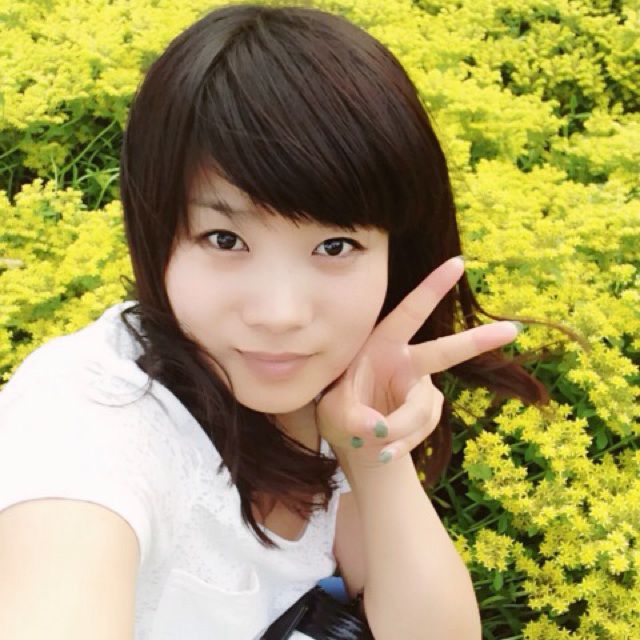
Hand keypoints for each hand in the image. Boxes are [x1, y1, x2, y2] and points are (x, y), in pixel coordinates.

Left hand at [313, 256, 520, 466]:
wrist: (353, 439)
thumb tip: (380, 430)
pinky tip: (382, 453)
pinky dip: (401, 445)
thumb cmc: (338, 410)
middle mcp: (407, 362)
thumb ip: (351, 418)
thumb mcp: (333, 412)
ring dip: (397, 431)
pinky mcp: (428, 412)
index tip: (459, 262)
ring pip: (420, 411)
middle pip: (446, 353)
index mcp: (383, 345)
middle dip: (478, 341)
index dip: (433, 288)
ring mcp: (421, 388)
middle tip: (512, 330)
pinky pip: (420, 431)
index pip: (410, 313)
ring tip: (372, 444)